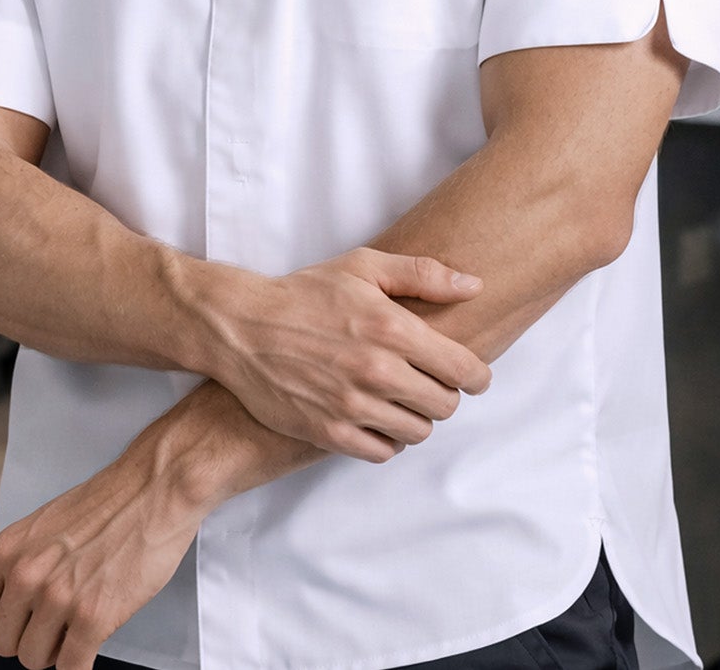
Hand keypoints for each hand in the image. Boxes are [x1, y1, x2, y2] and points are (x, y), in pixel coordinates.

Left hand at [0, 431, 201, 669]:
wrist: (157, 487)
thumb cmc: (109, 503)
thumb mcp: (46, 523)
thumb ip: (23, 560)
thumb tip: (13, 602)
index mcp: (9, 548)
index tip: (20, 618)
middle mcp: (26, 574)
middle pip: (3, 642)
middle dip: (29, 638)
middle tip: (56, 623)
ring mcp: (58, 597)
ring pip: (34, 660)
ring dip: (57, 651)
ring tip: (78, 626)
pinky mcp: (93, 617)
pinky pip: (70, 669)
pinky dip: (81, 662)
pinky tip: (94, 641)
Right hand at [203, 247, 491, 461]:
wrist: (243, 328)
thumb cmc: (304, 293)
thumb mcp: (362, 266)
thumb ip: (422, 274)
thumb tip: (473, 286)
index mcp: (392, 328)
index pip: (463, 369)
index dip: (477, 376)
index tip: (474, 376)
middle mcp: (377, 371)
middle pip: (445, 405)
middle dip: (445, 394)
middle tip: (429, 382)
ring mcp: (353, 406)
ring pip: (418, 431)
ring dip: (417, 417)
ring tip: (401, 398)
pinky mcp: (329, 433)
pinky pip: (382, 452)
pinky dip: (387, 439)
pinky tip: (378, 417)